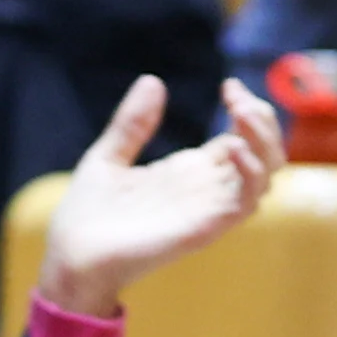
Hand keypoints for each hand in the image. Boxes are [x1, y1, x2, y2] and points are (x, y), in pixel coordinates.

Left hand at [34, 74, 287, 319]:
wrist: (72, 255)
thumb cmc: (88, 216)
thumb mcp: (109, 156)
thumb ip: (133, 123)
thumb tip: (152, 81)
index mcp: (188, 171)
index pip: (241, 139)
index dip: (248, 110)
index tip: (230, 86)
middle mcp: (206, 189)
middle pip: (264, 155)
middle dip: (262, 120)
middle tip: (237, 98)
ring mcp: (208, 208)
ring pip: (265, 176)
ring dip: (263, 142)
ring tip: (242, 114)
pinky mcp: (205, 228)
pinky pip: (245, 203)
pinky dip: (250, 173)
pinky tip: (234, 148)